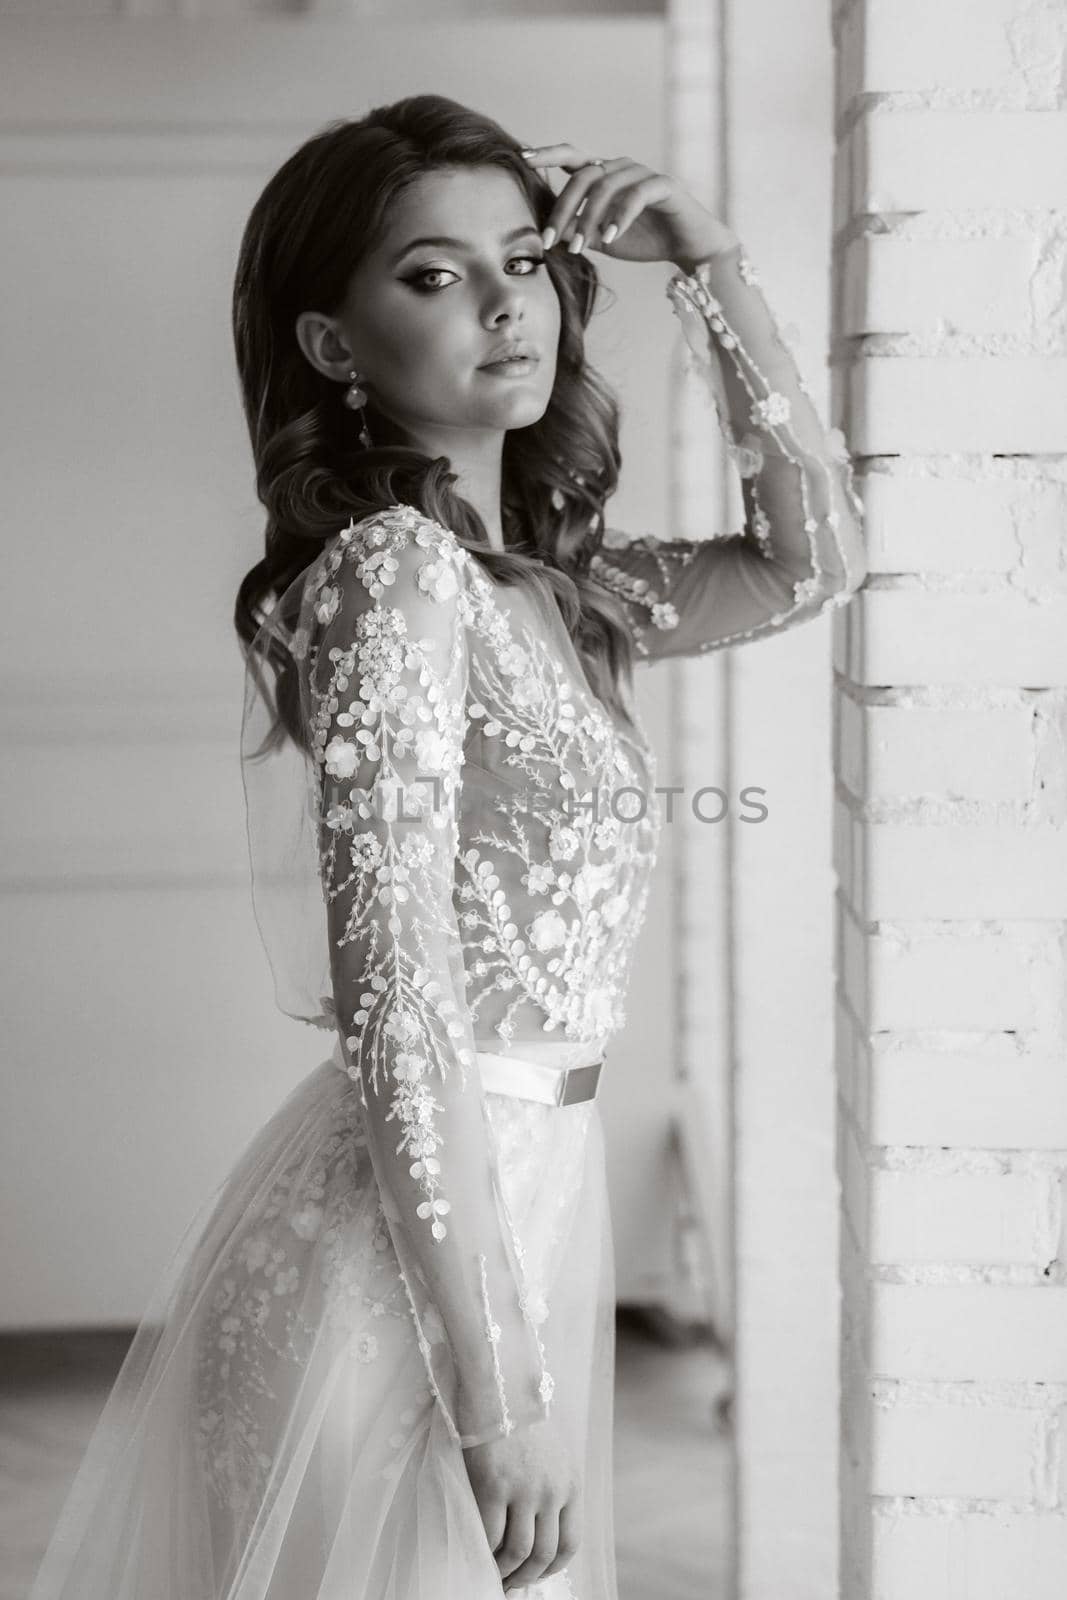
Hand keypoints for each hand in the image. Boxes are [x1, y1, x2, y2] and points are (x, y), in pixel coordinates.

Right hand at [463, 1415, 581, 1590]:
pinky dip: (484, 1552)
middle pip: (544, 1554)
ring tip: (493, 1574)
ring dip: (505, 1571)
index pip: (570, 1543)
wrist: (499, 1383)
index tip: (537, 1574)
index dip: (552, 1568)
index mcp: (571, 1483)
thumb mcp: (553, 1450)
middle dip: (527, 1577)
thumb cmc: (521, 1414)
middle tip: (510, 1584)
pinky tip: (478, 1553)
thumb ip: (553, 1485)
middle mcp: (551, 1491)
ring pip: (518, 1552)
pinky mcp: (492, 1485)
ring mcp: (523, 1490)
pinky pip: (490, 1534)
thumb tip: (540, 1525)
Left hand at [521, 141, 737, 268]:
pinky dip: (619, 216)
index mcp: (604, 175)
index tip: (523, 158)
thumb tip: (546, 232)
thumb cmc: (645, 239)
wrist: (688, 246)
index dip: (547, 154)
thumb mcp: (602, 239)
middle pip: (582, 175)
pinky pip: (635, 195)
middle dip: (562, 208)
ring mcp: (642, 173)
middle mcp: (620, 167)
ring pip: (605, 187)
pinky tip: (609, 237)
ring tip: (580, 248)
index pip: (571, 158)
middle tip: (549, 240)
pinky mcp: (663, 185)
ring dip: (588, 219)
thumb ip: (577, 231)